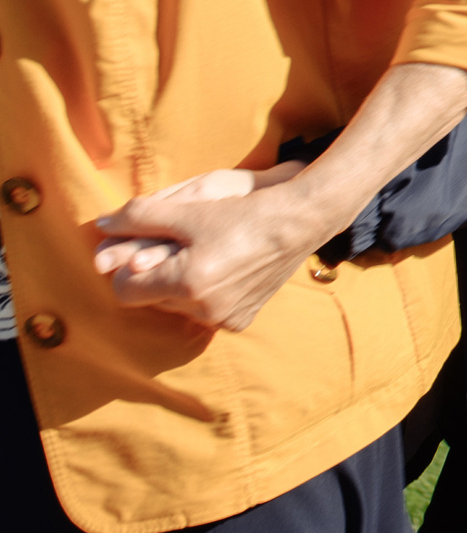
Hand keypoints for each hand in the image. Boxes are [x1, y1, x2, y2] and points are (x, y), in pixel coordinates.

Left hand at [92, 174, 330, 331]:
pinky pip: (203, 315)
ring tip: (202, 258)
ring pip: (176, 308)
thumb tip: (101, 224)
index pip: (125, 290)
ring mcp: (224, 319)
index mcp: (187, 283)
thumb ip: (138, 217)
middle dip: (155, 276)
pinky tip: (222, 273)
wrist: (299, 222)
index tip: (143, 250)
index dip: (126, 269)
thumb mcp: (187, 211)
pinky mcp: (240, 321)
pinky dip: (204, 297)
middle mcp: (204, 309)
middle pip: (151, 299)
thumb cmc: (242, 213)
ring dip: (179, 287)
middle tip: (177, 249)